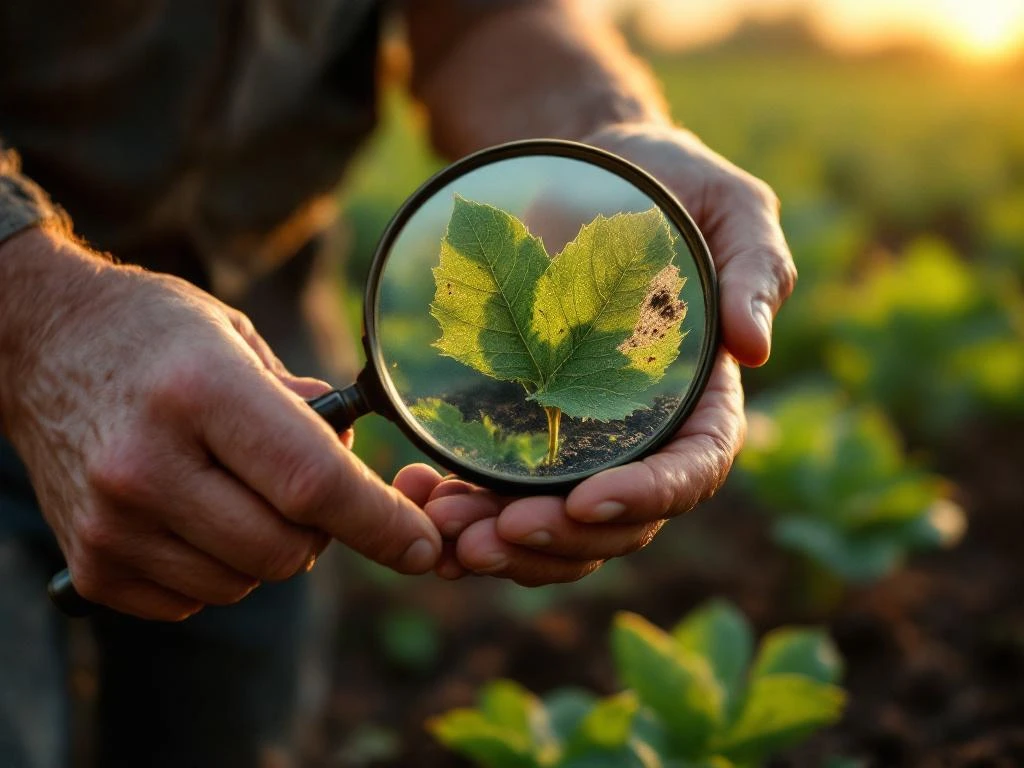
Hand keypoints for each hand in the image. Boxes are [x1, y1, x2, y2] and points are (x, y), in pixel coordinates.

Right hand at [0, 229, 441, 618]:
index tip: (424, 547)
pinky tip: (195, 513)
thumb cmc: (155, 333)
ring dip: (265, 549)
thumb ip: (304, 406)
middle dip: (321, 529)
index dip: (381, 523)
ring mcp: (111, 521)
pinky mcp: (90, 562)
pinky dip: (216, 568)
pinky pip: (194, 600)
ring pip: (244, 582)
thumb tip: (357, 463)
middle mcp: (147, 463)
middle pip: (286, 548)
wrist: (40, 344)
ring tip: (238, 488)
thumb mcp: (237, 338)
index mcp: (200, 391)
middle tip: (305, 485)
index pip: (313, 481)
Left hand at [399, 122, 794, 584]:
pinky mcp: (521, 429)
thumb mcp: (730, 210)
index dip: (647, 499)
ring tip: (444, 539)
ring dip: (500, 544)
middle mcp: (643, 436)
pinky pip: (496, 490)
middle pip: (613, 522)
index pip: (690, 471)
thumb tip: (755, 348)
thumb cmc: (671, 187)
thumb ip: (754, 271)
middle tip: (491, 537)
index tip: (589, 503)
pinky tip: (419, 501)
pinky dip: (461, 510)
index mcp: (703, 401)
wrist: (585, 170)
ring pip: (551, 524)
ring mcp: (579, 440)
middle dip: (556, 540)